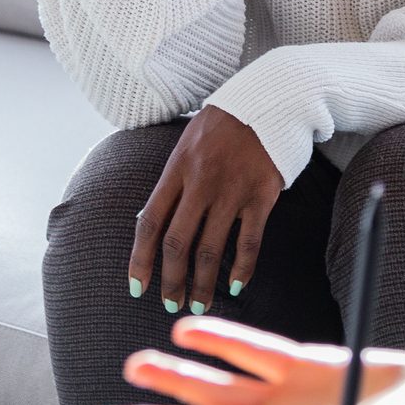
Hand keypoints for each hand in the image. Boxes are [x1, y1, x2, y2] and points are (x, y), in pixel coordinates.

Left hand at [130, 107, 281, 314]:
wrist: (267, 100)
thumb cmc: (223, 123)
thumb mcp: (186, 143)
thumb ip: (173, 181)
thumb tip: (155, 224)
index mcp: (176, 169)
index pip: (150, 222)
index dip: (141, 258)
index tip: (137, 286)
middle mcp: (201, 182)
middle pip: (178, 242)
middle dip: (171, 280)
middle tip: (170, 303)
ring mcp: (232, 190)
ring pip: (211, 248)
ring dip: (203, 283)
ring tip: (199, 304)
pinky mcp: (262, 195)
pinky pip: (249, 241)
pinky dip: (242, 267)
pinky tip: (235, 285)